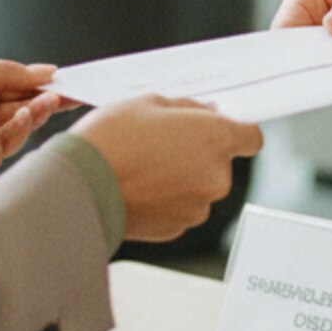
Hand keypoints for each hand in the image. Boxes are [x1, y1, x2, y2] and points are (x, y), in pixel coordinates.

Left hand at [0, 55, 68, 191]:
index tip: (72, 85)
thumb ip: (4, 73)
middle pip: (25, 114)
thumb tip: (46, 71)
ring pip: (15, 137)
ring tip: (30, 108)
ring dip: (25, 122)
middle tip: (57, 99)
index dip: (46, 87)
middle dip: (43, 106)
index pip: (22, 89)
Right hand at [70, 97, 265, 243]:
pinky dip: (167, 199)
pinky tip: (140, 187)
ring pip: (200, 187)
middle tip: (162, 143)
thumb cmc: (110, 140)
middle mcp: (215, 176)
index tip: (217, 129)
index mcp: (215, 138)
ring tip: (144, 166)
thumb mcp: (148, 102)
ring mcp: (198, 207)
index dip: (235, 131)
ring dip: (182, 178)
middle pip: (222, 163)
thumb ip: (187, 107)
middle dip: (198, 153)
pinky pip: (181, 207)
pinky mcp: (178, 228)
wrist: (79, 188)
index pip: (251, 137)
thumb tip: (206, 112)